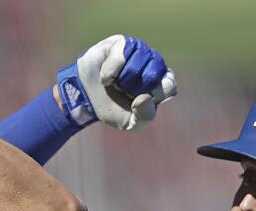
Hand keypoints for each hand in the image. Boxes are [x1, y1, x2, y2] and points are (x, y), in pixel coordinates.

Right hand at [56, 34, 176, 130]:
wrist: (86, 98)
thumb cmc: (113, 107)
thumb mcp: (130, 123)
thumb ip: (144, 117)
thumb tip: (146, 98)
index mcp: (161, 82)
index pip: (169, 85)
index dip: (152, 95)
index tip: (138, 101)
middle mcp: (153, 63)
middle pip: (152, 75)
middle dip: (134, 89)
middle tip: (124, 92)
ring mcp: (138, 50)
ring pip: (136, 66)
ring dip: (121, 81)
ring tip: (115, 83)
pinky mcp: (121, 42)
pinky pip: (120, 56)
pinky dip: (109, 73)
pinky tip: (105, 76)